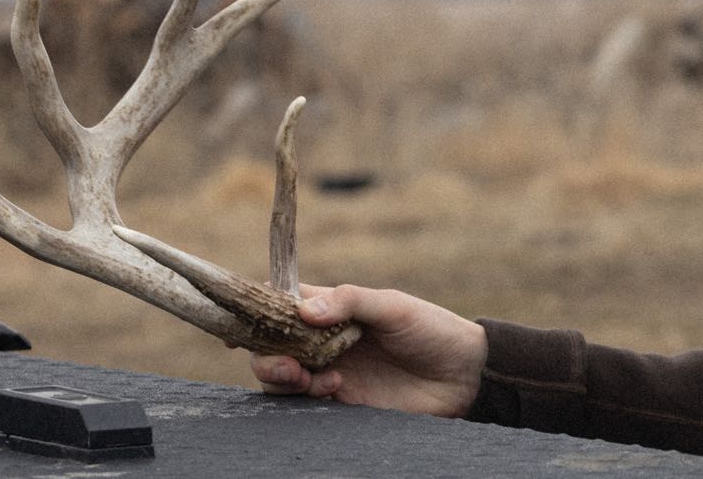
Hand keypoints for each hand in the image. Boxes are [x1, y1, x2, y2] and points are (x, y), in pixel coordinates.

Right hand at [252, 284, 487, 416]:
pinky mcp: (343, 402)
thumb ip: (349, 301)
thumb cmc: (433, 330)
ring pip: (282, 375)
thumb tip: (303, 310)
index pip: (283, 305)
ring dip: (280, 375)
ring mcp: (332, 371)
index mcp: (335, 309)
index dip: (256, 310)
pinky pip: (306, 401)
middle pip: (272, 344)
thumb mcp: (394, 306)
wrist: (466, 375)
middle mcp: (325, 340)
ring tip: (303, 375)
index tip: (237, 319)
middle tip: (283, 360)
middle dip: (265, 352)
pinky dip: (307, 393)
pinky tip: (333, 385)